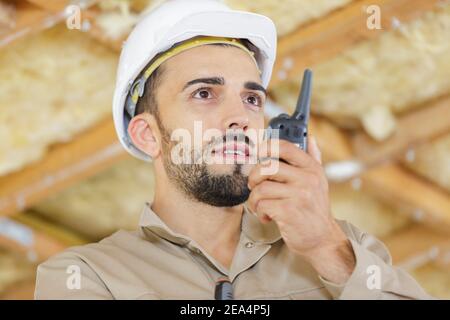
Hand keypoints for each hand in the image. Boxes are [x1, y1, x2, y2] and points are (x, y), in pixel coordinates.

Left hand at [247, 136, 354, 282]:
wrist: (322, 239)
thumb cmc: (314, 209)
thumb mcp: (318, 181)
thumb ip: (313, 158)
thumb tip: (309, 137)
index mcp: (311, 168)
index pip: (286, 147)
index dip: (267, 146)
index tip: (260, 153)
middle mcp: (307, 179)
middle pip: (267, 166)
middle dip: (254, 177)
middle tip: (254, 185)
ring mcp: (299, 195)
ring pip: (261, 188)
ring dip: (255, 199)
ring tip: (260, 205)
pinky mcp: (289, 211)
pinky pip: (262, 204)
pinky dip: (260, 211)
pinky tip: (267, 216)